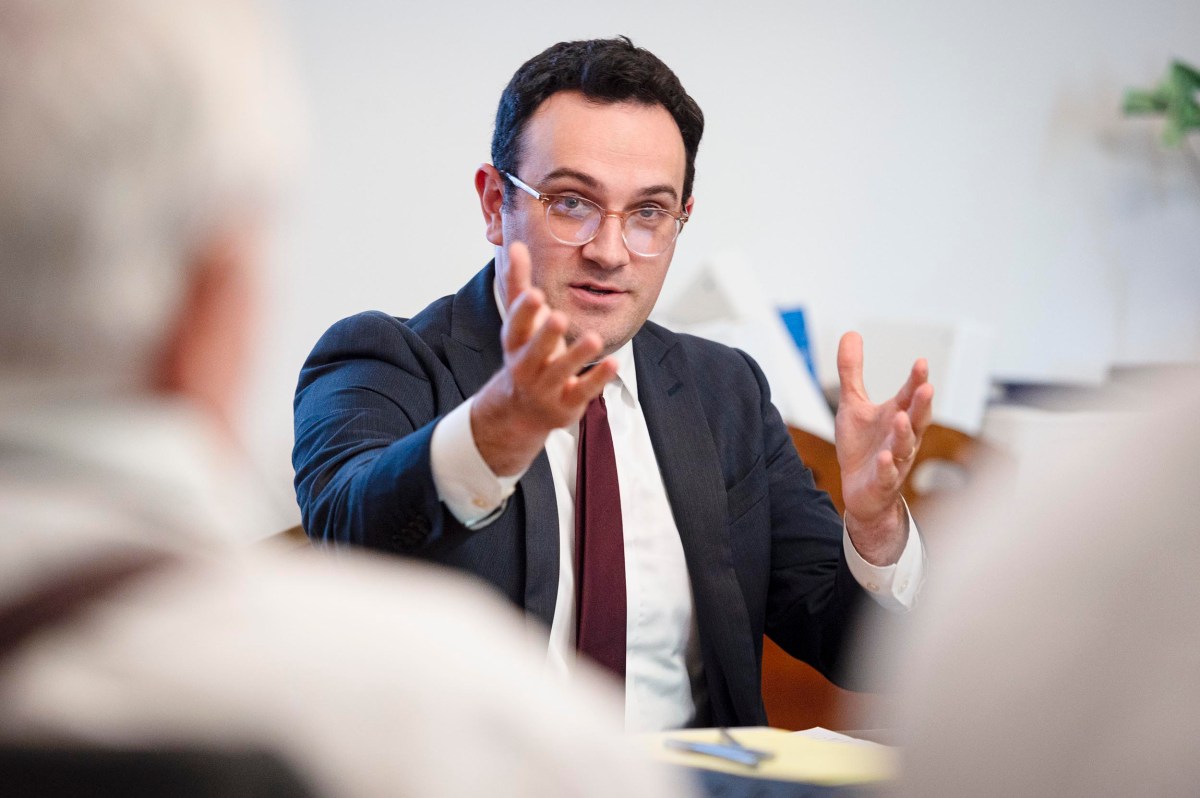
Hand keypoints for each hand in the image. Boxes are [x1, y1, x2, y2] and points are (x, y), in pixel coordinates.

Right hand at [471, 242, 616, 475]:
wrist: (521, 409)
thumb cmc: (526, 352)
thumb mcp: (520, 321)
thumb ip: (519, 283)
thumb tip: (516, 244)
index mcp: (515, 342)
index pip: (516, 325)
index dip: (524, 312)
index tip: (535, 293)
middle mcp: (526, 366)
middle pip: (534, 351)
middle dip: (546, 335)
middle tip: (559, 316)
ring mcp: (546, 386)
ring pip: (560, 371)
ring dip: (576, 355)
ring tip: (594, 338)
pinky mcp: (566, 402)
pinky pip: (583, 389)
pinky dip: (597, 378)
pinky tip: (613, 363)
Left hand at [834, 331, 933, 564]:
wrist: (860, 490)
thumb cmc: (862, 446)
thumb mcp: (853, 405)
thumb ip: (852, 372)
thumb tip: (851, 334)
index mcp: (897, 415)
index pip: (910, 395)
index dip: (916, 380)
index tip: (921, 362)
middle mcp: (901, 436)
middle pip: (917, 418)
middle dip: (922, 404)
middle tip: (926, 388)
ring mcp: (895, 459)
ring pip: (904, 445)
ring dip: (905, 432)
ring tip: (902, 418)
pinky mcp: (882, 481)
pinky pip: (887, 473)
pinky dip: (887, 465)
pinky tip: (884, 456)